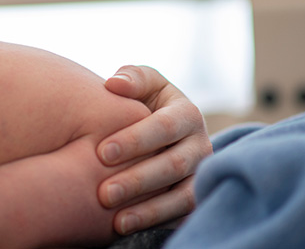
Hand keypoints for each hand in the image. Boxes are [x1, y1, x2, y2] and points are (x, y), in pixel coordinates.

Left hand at [96, 65, 211, 234]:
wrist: (161, 131)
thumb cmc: (143, 102)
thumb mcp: (143, 84)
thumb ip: (133, 78)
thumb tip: (114, 83)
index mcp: (187, 114)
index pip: (165, 127)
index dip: (136, 140)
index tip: (102, 152)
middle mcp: (201, 145)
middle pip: (175, 165)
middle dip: (138, 180)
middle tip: (103, 192)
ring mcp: (202, 174)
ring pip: (183, 196)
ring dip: (149, 209)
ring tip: (116, 219)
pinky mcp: (196, 198)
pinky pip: (182, 214)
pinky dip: (156, 222)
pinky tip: (127, 227)